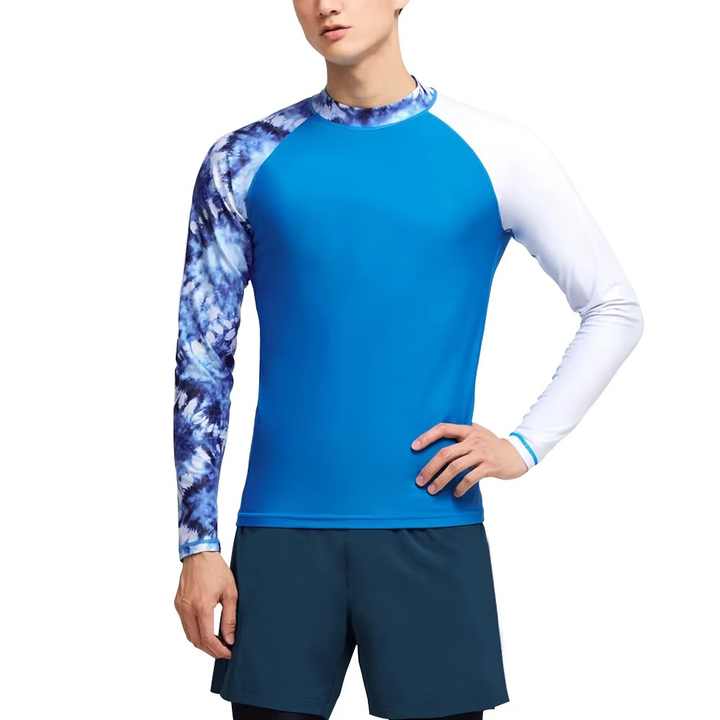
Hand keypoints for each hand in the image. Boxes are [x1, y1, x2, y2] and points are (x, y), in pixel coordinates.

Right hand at [174, 550, 236, 658]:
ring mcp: (180, 607)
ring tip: (217, 643)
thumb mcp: (230, 593)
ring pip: (189, 635)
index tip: (228, 653)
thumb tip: (230, 639)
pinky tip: (206, 630)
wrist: (199, 554)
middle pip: (196, 641)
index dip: (218, 650)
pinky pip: (185, 624)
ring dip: (202, 642)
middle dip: (210, 650)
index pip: (207, 639)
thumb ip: (230, 618)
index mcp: (201, 606)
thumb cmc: (216, 570)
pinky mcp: (178, 603)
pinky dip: (195, 632)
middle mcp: (187, 609)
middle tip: (224, 651)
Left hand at [411, 422, 527, 496]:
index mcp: (467, 430)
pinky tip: (455, 494)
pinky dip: (460, 487)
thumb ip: (461, 437)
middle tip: (419, 481)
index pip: (443, 428)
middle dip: (429, 468)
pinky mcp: (490, 466)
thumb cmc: (492, 445)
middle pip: (445, 453)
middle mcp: (473, 440)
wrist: (518, 453)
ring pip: (455, 467)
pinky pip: (470, 478)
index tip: (413, 447)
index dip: (427, 437)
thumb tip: (435, 447)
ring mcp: (482, 453)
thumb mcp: (477, 434)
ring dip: (441, 480)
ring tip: (432, 490)